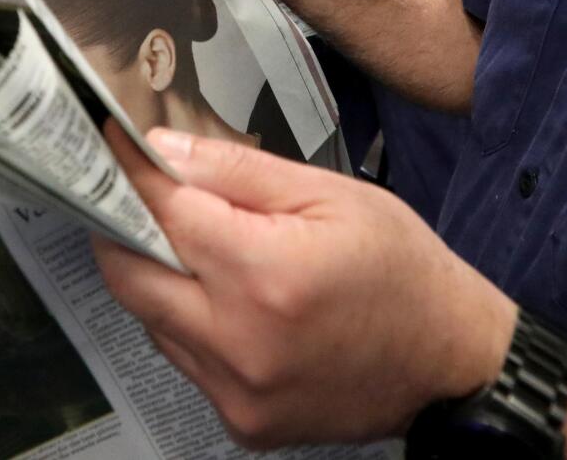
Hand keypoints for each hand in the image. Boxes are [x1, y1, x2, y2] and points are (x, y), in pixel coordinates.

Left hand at [93, 123, 514, 447]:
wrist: (450, 360)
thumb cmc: (400, 268)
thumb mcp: (330, 195)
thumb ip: (238, 172)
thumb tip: (163, 149)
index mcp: (266, 274)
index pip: (164, 212)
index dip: (134, 172)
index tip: (116, 143)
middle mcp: (241, 341)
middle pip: (130, 275)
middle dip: (124, 227)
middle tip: (137, 195)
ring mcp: (238, 391)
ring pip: (152, 320)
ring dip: (160, 277)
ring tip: (201, 248)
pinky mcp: (242, 422)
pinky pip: (184, 360)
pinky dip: (189, 324)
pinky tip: (229, 301)